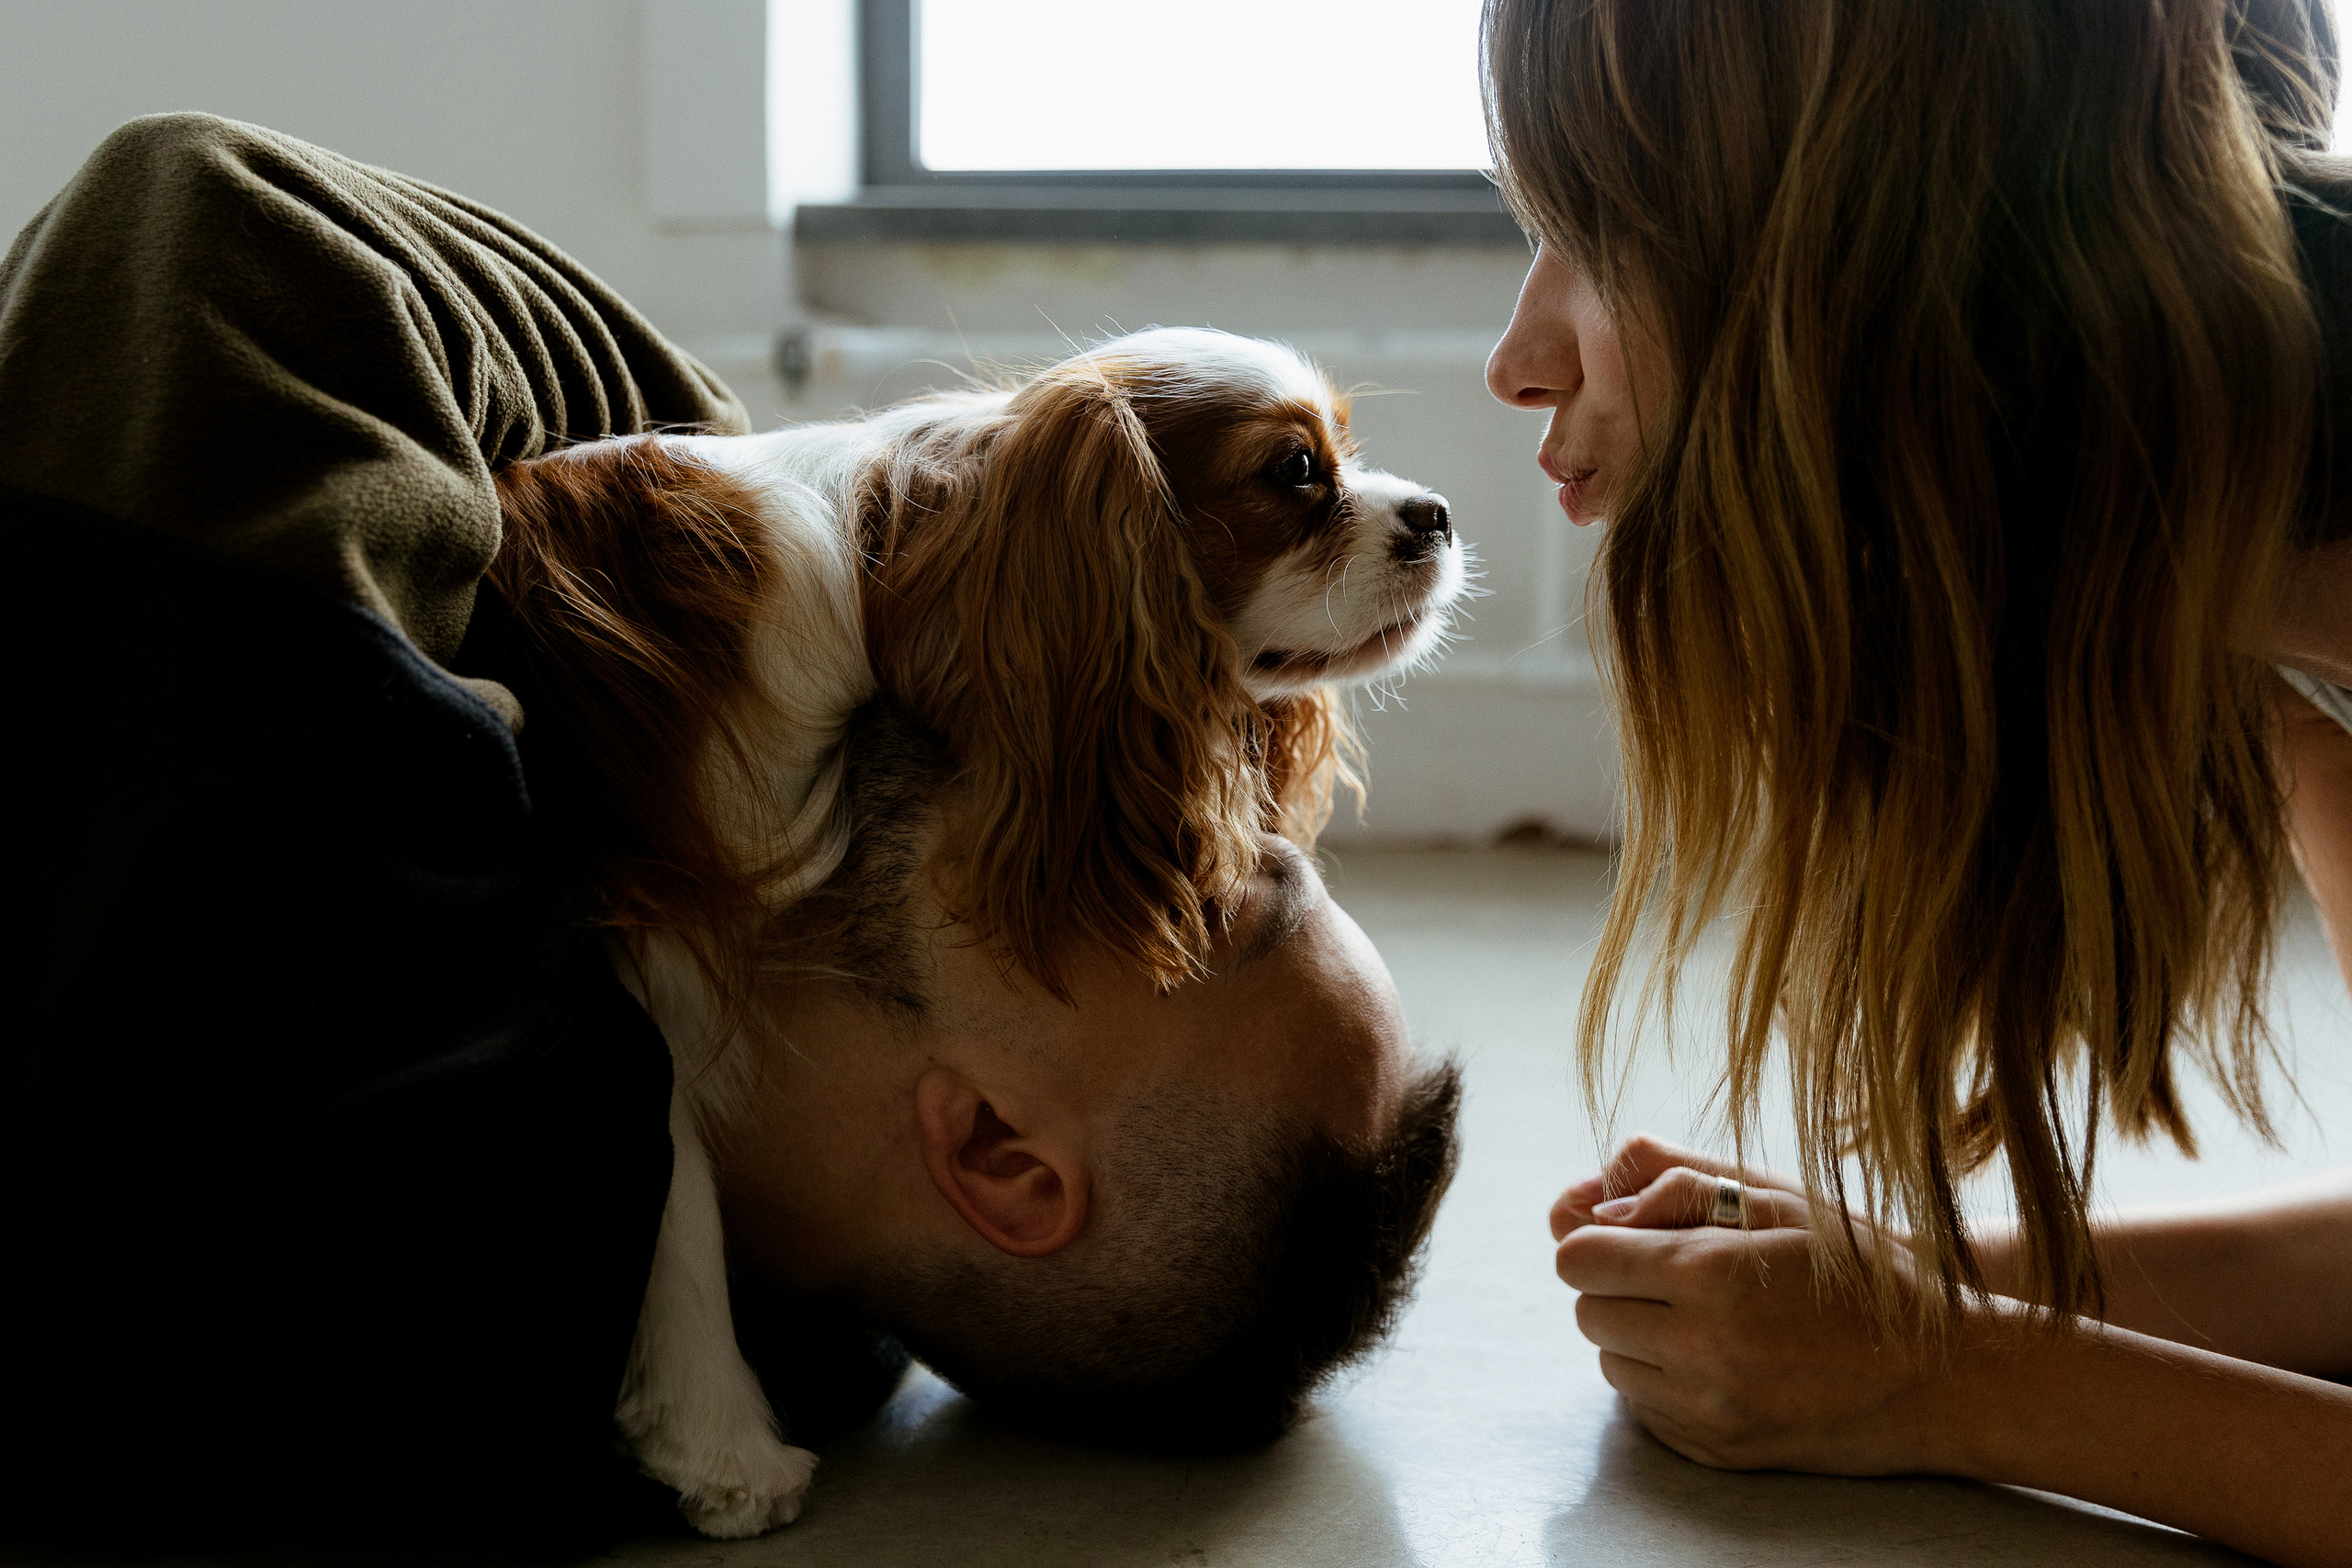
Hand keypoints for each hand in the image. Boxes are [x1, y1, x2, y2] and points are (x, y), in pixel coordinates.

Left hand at [1550, 1135, 1961, 1476]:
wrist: (1946, 1377)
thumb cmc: (1865, 1273)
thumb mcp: (1782, 1203)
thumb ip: (1677, 1188)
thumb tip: (1597, 1211)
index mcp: (1711, 1275)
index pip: (1579, 1258)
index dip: (1596, 1240)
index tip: (1623, 1236)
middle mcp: (1702, 1349)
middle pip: (1588, 1313)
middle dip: (1615, 1286)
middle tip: (1669, 1273)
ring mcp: (1711, 1410)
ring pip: (1612, 1364)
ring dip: (1636, 1335)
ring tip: (1701, 1315)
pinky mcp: (1721, 1451)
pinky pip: (1646, 1411)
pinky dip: (1662, 1382)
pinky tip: (1715, 1358)